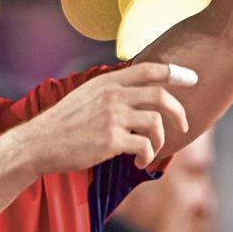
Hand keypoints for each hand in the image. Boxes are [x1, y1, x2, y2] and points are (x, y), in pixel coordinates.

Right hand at [23, 62, 190, 174]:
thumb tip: (137, 90)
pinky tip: (139, 162)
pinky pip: (144, 146)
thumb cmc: (64, 121)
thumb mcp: (86, 94)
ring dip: (161, 141)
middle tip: (184, 125)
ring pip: (156, 123)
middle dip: (179, 111)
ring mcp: (112, 117)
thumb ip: (111, 90)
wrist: (41, 142)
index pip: (147, 69)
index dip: (173, 72)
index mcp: (106, 81)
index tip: (191, 78)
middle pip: (160, 95)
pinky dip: (147, 156)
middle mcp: (111, 95)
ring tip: (151, 151)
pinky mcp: (111, 140)